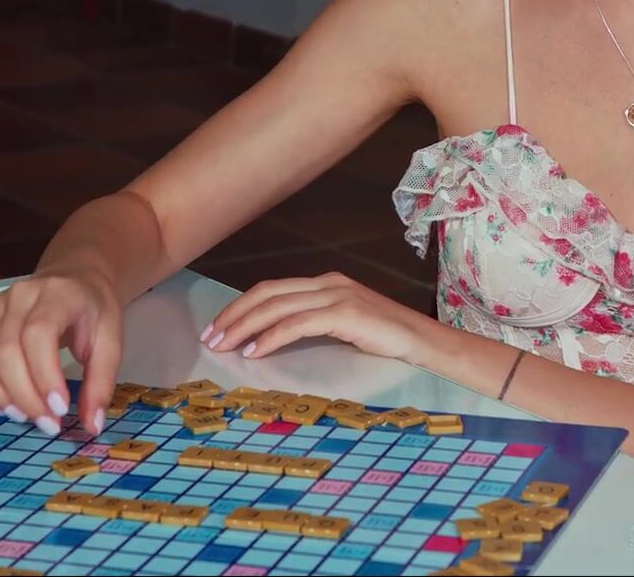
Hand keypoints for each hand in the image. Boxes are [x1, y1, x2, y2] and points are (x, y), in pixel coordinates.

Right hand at [0, 270, 124, 437]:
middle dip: (23, 396)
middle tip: (46, 423)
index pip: (38, 334)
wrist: (74, 280)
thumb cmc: (92, 312)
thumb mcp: (111, 342)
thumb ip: (101, 383)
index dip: (44, 376)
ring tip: (22, 416)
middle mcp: (18, 297)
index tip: (59, 409)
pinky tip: (0, 406)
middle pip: (4, 349)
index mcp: (57, 295)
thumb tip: (92, 425)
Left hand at [203, 271, 439, 363]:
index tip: (217, 327)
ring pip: (277, 307)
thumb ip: (315, 322)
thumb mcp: (344, 324)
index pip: (271, 289)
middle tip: (210, 337)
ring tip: (224, 346)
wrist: (423, 341)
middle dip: (234, 315)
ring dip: (244, 327)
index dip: (240, 306)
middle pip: (267, 294)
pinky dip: (271, 337)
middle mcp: (327, 283)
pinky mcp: (344, 313)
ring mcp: (336, 295)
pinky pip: (297, 324)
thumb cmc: (386, 338)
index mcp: (325, 282)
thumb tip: (275, 337)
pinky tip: (255, 351)